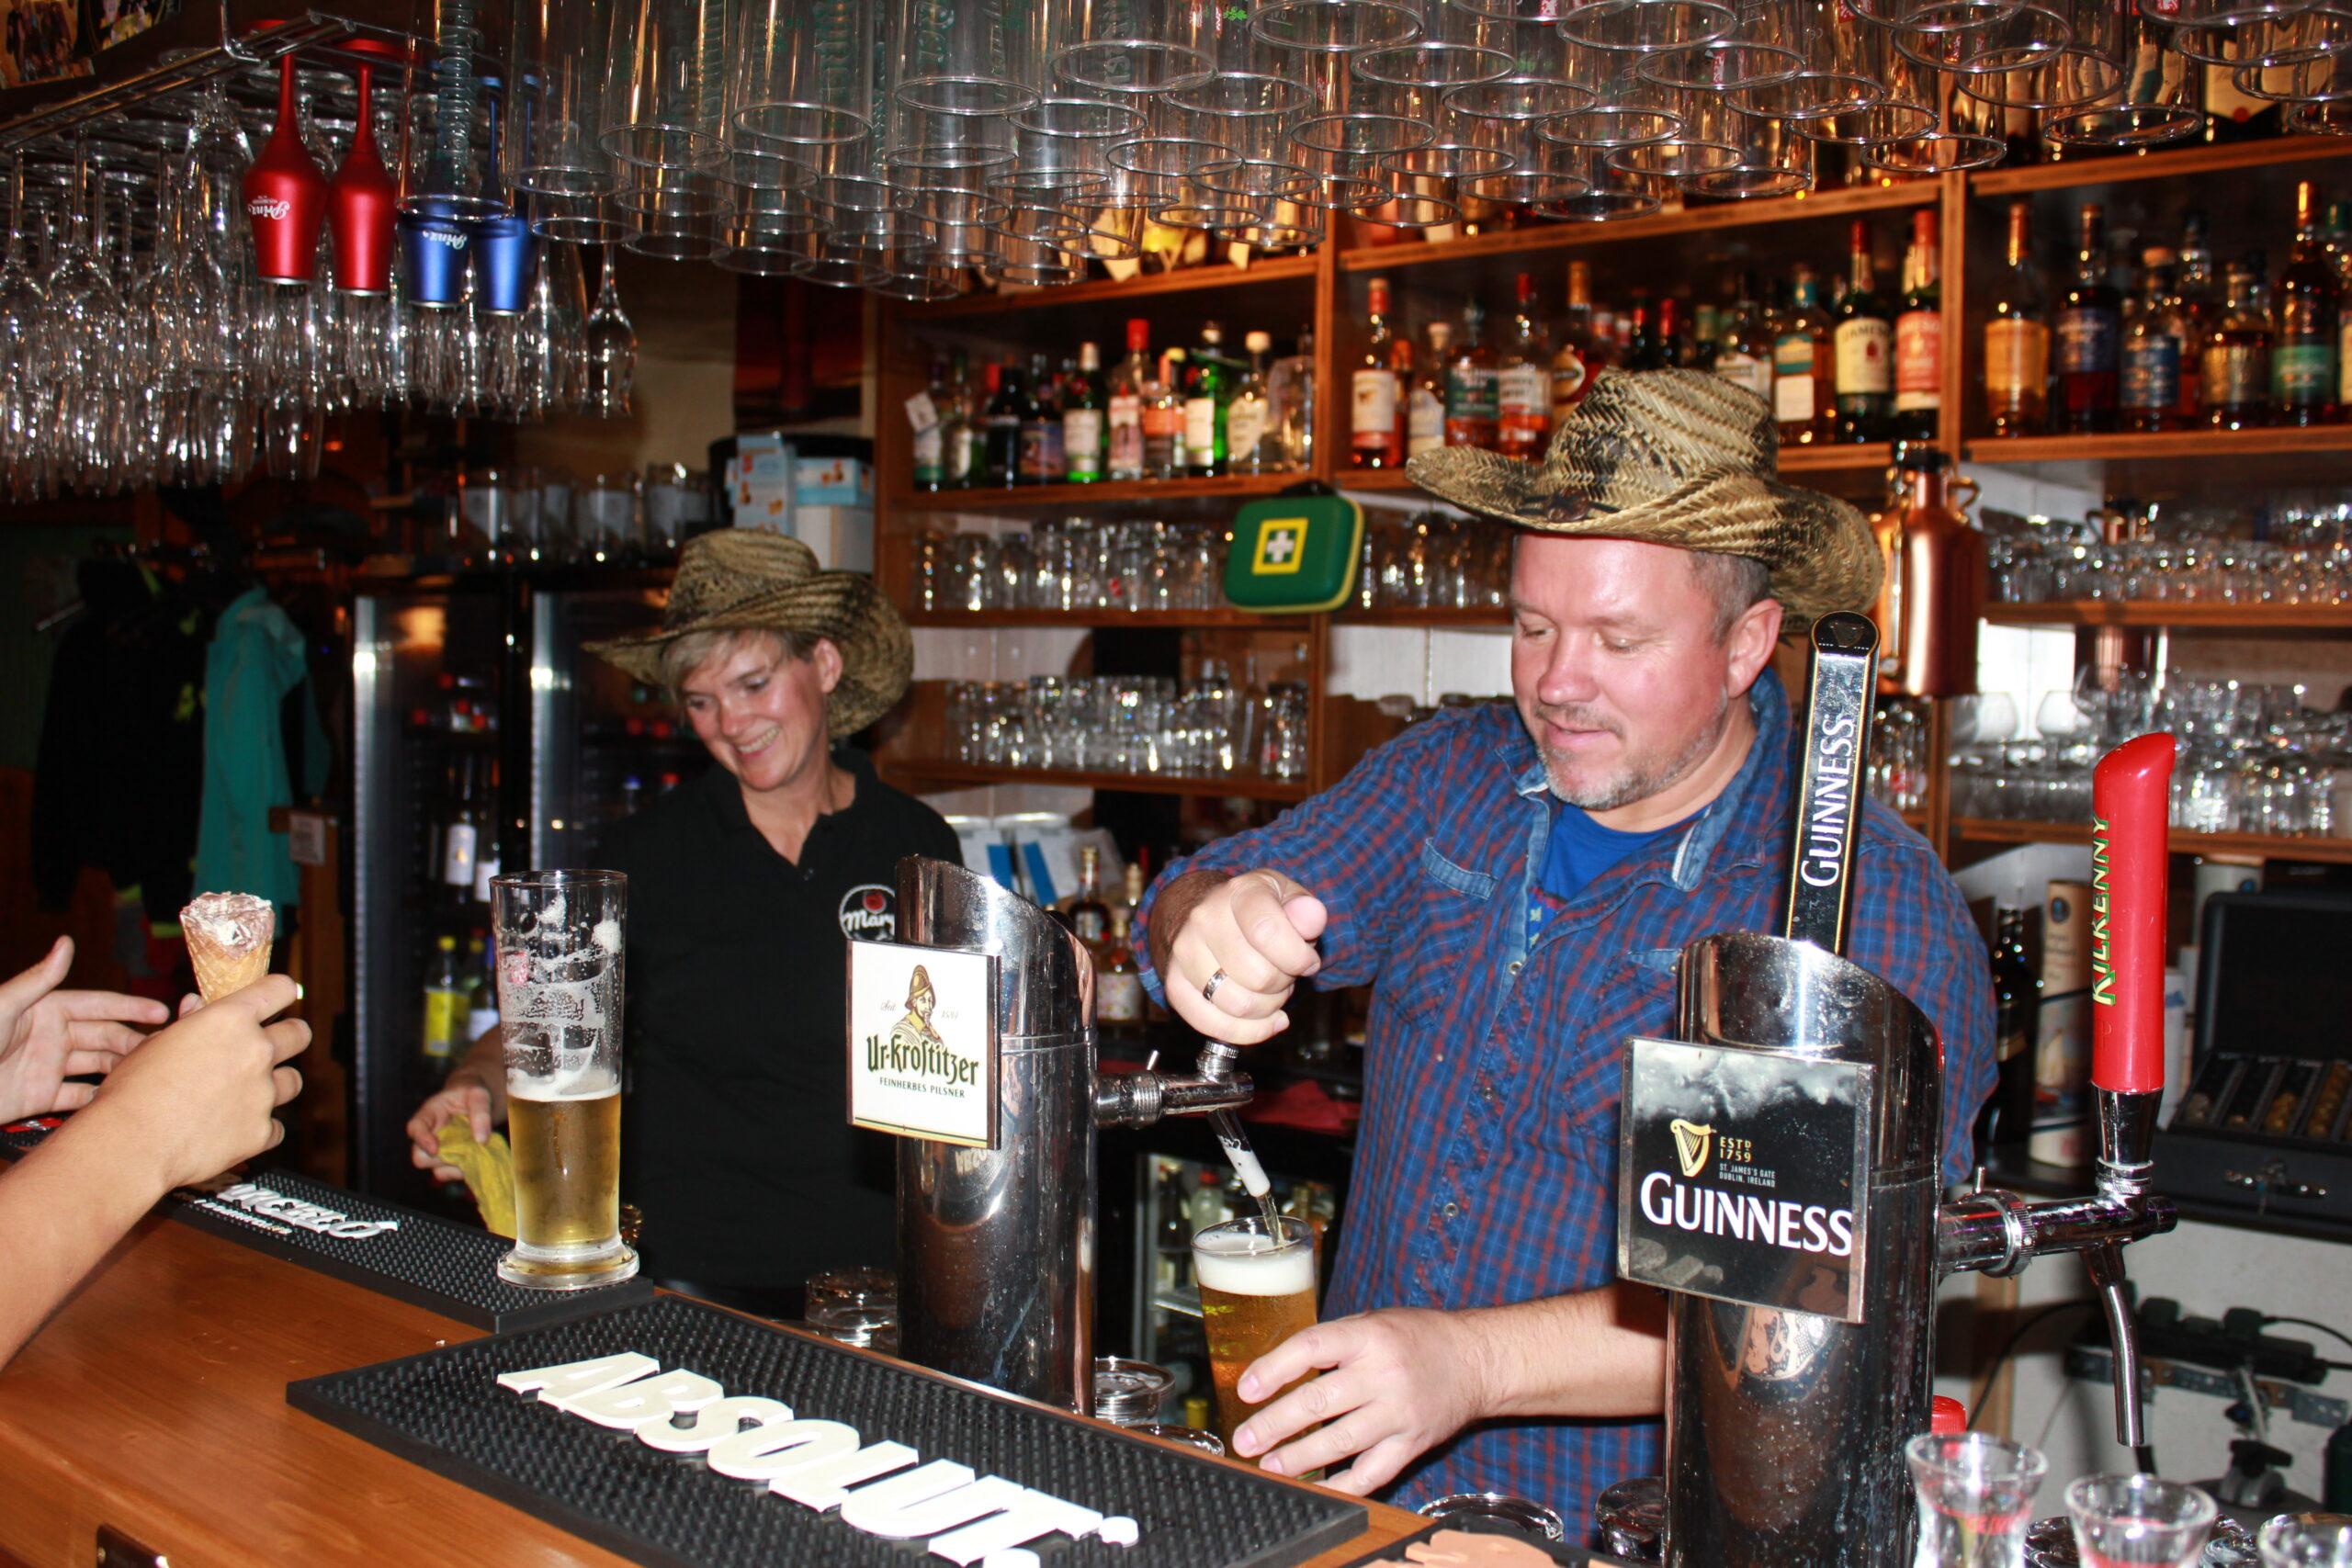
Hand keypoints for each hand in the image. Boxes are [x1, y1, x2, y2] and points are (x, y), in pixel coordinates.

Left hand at [0, 937, 169, 1125]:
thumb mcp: (4, 1007)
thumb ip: (38, 979)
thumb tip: (66, 942)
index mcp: (46, 1010)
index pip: (98, 1005)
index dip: (130, 1008)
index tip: (162, 1012)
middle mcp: (52, 1036)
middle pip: (104, 1035)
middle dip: (134, 1040)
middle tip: (164, 1049)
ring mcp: (47, 1066)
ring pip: (96, 1064)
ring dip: (122, 1066)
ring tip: (150, 1072)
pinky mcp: (39, 1096)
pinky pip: (77, 1095)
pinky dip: (99, 1097)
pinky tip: (120, 1097)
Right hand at [79, 974, 308, 1191]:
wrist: (130, 1144)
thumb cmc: (132, 1092)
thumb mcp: (153, 1044)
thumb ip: (188, 1023)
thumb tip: (197, 1005)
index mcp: (229, 1020)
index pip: (280, 989)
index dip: (279, 992)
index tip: (276, 1000)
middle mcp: (255, 1052)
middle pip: (299, 1034)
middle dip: (288, 1038)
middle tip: (269, 1048)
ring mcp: (263, 1093)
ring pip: (292, 1082)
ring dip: (274, 1085)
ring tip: (245, 1094)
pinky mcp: (261, 1131)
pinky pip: (275, 1127)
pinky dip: (258, 1129)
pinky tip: (232, 1130)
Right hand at [408, 1069, 495, 1182]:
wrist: (478, 1100)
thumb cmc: (472, 1093)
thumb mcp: (479, 1095)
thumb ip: (480, 1113)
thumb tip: (481, 1140)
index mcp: (430, 1114)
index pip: (415, 1127)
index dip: (421, 1139)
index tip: (435, 1148)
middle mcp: (429, 1135)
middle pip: (419, 1156)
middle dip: (439, 1159)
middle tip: (463, 1151)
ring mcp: (439, 1150)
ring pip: (435, 1170)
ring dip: (454, 1167)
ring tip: (474, 1156)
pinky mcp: (450, 1159)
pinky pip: (449, 1173)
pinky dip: (462, 1172)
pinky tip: (476, 1162)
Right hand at [1161, 870, 1327, 1045]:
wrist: (1213, 914)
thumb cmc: (1260, 912)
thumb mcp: (1290, 901)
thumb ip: (1307, 911)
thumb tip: (1311, 917)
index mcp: (1240, 892)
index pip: (1268, 932)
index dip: (1298, 959)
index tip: (1307, 963)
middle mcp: (1205, 918)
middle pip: (1257, 976)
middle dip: (1283, 985)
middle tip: (1284, 974)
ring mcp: (1185, 951)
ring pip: (1237, 1005)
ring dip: (1266, 1008)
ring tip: (1270, 991)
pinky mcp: (1174, 982)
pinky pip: (1210, 1024)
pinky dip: (1246, 1032)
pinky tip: (1265, 1021)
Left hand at [1230, 1308, 1494, 1495]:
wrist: (1475, 1360)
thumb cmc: (1417, 1337)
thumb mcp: (1373, 1322)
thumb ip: (1331, 1342)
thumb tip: (1277, 1368)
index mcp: (1368, 1337)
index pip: (1310, 1348)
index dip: (1273, 1369)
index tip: (1246, 1389)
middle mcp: (1383, 1374)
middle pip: (1318, 1401)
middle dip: (1274, 1424)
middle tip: (1245, 1440)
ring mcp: (1399, 1412)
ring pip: (1340, 1442)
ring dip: (1299, 1458)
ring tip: (1270, 1465)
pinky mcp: (1411, 1443)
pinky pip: (1372, 1472)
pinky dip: (1342, 1485)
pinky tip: (1317, 1487)